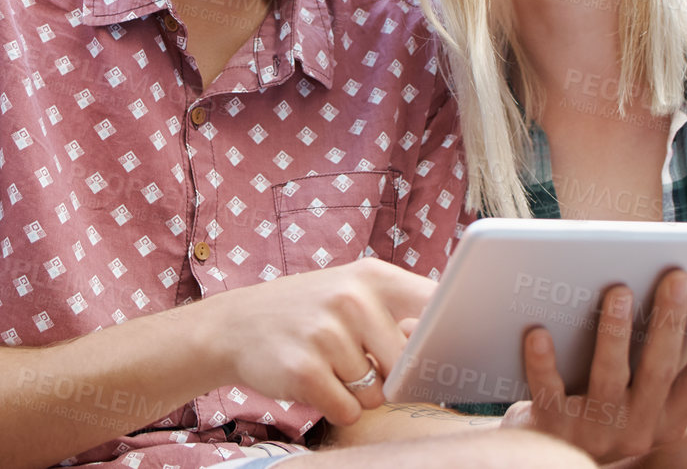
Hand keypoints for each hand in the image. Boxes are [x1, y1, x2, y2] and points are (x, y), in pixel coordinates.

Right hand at [197, 257, 435, 425]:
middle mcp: (351, 299)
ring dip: (357, 392)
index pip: (438, 307)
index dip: (450, 337)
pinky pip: (348, 411)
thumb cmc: (309, 313)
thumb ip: (400, 313)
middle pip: (409, 365)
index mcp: (372, 276)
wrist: (234, 325)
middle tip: (358, 358)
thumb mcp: (352, 293)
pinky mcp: (304, 370)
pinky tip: (313, 381)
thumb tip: (447, 352)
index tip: (452, 353)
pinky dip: (335, 407)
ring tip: (327, 364)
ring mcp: (326, 334)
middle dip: (390, 376)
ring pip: (377, 394)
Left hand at [500, 271, 686, 460]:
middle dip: (670, 321)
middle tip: (676, 273)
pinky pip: (549, 392)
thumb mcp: (661, 411)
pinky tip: (538, 330)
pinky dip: (543, 362)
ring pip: (609, 377)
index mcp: (671, 419)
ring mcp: (597, 430)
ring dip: (613, 333)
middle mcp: (639, 429)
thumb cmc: (613, 418)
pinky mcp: (554, 427)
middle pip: (659, 370)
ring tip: (617, 289)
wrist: (554, 459)